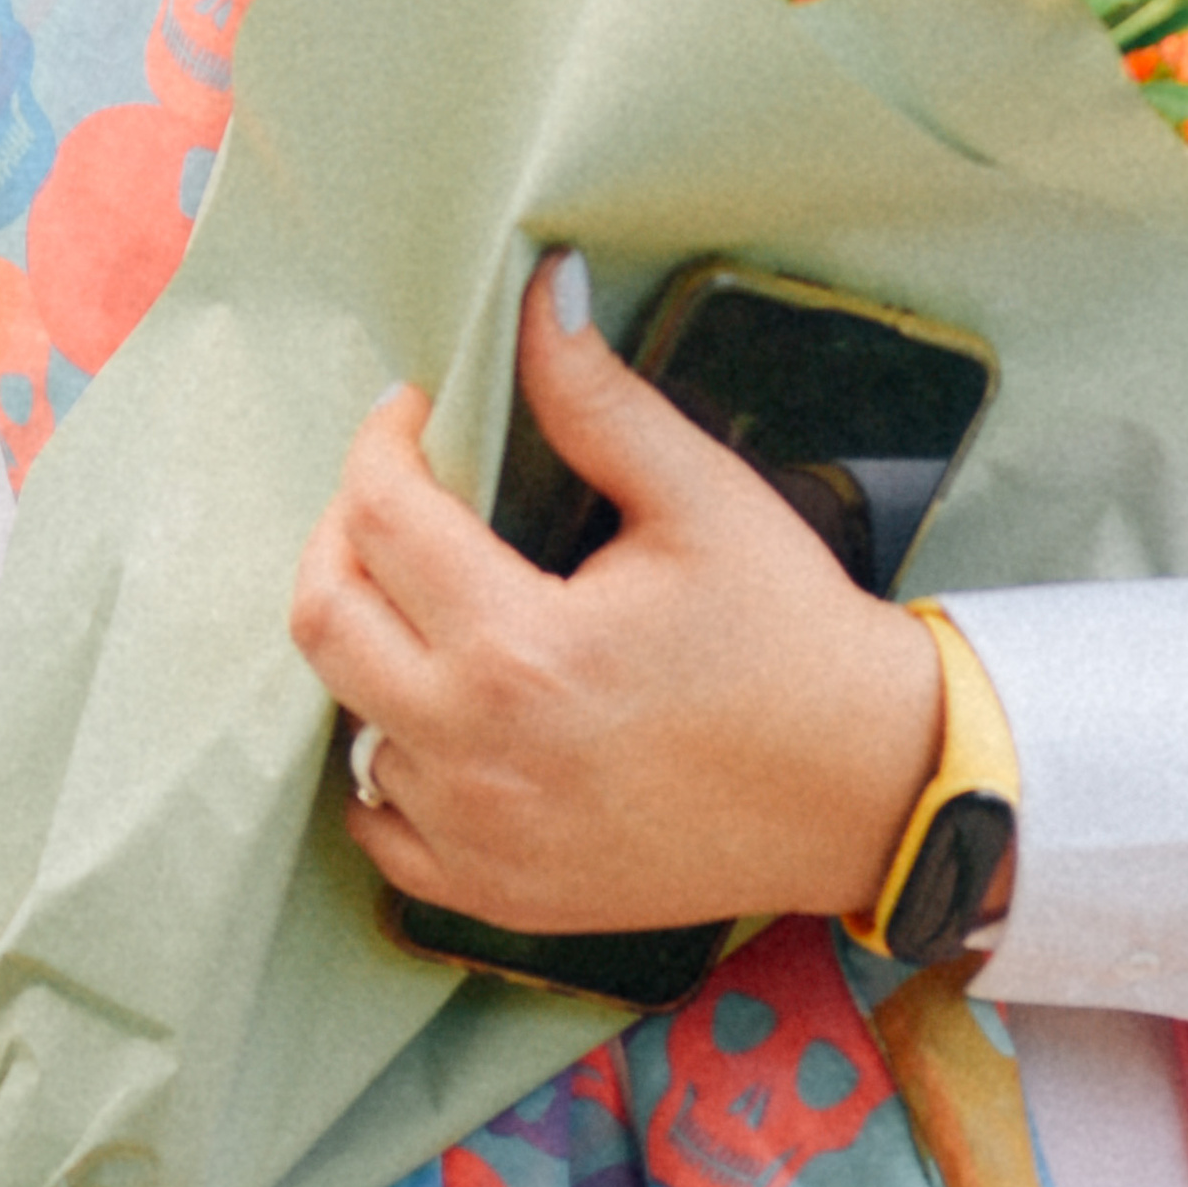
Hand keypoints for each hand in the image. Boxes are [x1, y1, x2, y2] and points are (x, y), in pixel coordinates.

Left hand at [288, 252, 943, 934]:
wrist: (860, 788)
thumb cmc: (788, 634)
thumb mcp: (701, 496)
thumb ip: (599, 398)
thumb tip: (541, 292)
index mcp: (522, 649)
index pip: (381, 518)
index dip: (383, 441)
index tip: (415, 412)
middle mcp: (478, 754)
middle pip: (327, 619)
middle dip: (343, 530)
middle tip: (398, 490)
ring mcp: (481, 839)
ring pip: (348, 720)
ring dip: (373, 642)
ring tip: (432, 591)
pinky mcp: (498, 894)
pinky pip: (380, 826)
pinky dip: (386, 759)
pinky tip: (434, 705)